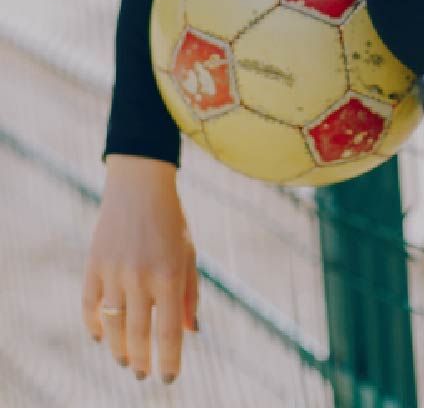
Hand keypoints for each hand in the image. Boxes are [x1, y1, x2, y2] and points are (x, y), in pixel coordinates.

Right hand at [82, 156, 198, 383]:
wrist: (140, 186)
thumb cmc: (172, 222)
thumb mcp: (189, 253)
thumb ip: (189, 293)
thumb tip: (192, 332)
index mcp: (170, 274)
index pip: (169, 330)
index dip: (169, 359)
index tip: (168, 378)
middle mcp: (140, 276)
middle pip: (137, 335)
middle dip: (142, 361)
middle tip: (144, 373)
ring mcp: (113, 272)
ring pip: (111, 327)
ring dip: (118, 350)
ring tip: (126, 361)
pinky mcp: (93, 267)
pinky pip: (89, 307)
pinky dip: (94, 326)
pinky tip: (101, 337)